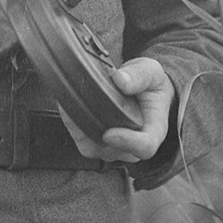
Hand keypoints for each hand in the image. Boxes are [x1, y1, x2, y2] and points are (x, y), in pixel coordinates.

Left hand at [59, 57, 174, 162]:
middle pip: (112, 150)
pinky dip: (72, 124)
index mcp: (154, 130)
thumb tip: (120, 80)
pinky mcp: (97, 142)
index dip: (127, 143)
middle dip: (94, 129)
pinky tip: (68, 106)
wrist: (142, 89)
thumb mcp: (151, 72)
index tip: (109, 133)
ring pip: (93, 147)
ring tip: (71, 100)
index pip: (145, 147)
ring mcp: (114, 147)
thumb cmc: (150, 85)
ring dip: (78, 126)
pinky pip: (82, 141)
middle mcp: (134, 145)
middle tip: (79, 102)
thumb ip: (139, 75)